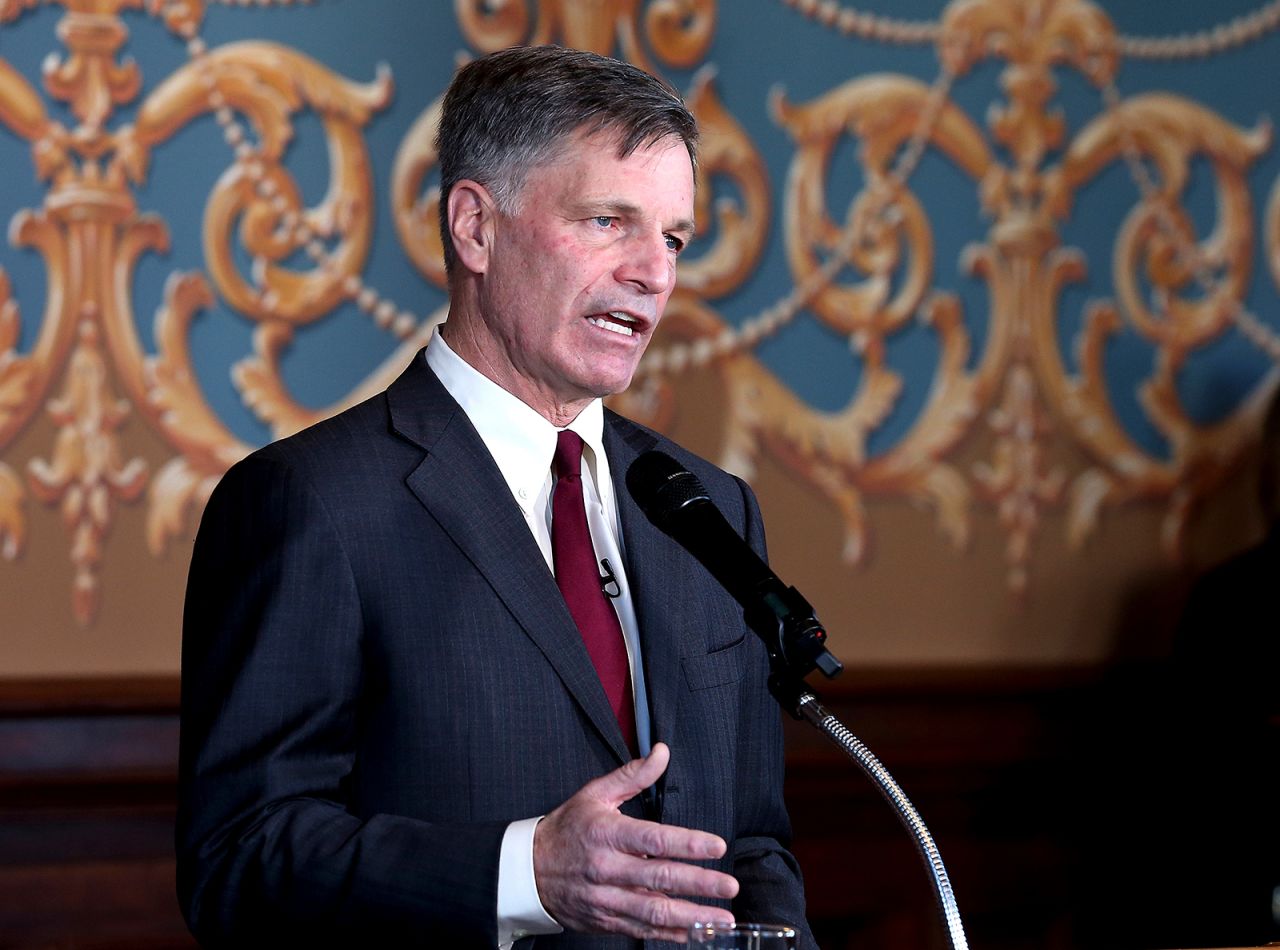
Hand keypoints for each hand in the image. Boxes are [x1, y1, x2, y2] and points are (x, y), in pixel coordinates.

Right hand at [533, 742, 738, 941]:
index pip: (653, 839)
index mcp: (606, 834)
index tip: (716, 846)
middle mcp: (607, 868)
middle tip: (729, 886)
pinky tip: (696, 933)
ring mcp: (606, 899)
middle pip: (659, 877)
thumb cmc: (567, 829)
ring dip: (692, 917)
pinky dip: (671, 935)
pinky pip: (643, 930)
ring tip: (723, 918)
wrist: (528, 871)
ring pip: (654, 911)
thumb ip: (633, 775)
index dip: (688, 844)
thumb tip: (662, 753)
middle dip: (699, 884)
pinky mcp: (606, 920)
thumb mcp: (595, 794)